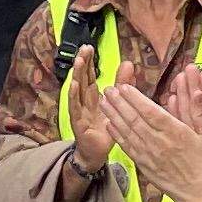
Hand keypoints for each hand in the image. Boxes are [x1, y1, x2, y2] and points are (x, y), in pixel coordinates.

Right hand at [63, 51, 116, 172]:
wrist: (97, 153)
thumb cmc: (105, 129)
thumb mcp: (116, 104)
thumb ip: (121, 84)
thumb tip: (128, 63)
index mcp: (93, 97)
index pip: (89, 75)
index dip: (89, 62)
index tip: (89, 47)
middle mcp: (84, 102)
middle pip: (82, 79)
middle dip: (82, 64)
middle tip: (84, 48)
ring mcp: (79, 112)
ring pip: (77, 91)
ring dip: (77, 75)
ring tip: (78, 61)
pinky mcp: (78, 123)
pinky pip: (75, 108)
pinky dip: (73, 96)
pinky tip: (73, 85)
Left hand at [102, 80, 201, 201]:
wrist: (199, 194)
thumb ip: (201, 112)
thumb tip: (198, 91)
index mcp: (176, 132)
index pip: (151, 112)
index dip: (136, 99)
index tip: (124, 87)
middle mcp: (159, 143)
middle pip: (135, 119)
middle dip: (120, 103)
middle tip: (108, 89)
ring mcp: (149, 155)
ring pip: (128, 132)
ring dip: (114, 116)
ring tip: (104, 102)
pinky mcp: (144, 166)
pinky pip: (127, 147)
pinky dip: (117, 135)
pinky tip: (109, 125)